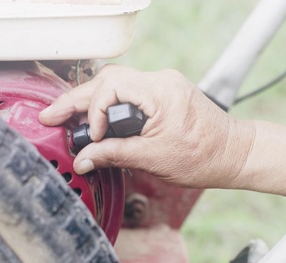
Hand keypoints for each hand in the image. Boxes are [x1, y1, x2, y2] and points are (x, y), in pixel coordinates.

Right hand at [39, 64, 253, 188]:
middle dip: (77, 99)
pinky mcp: (164, 94)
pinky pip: (129, 93)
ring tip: (68, 118)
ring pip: (116, 84)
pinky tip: (96, 120)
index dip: (94, 112)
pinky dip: (109, 106)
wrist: (234, 154)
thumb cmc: (205, 157)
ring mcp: (163, 85)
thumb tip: (83, 159)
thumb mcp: (155, 159)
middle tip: (51, 115)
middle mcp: (161, 81)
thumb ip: (115, 155)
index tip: (93, 137)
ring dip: (91, 102)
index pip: (112, 87)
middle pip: (108, 80)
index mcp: (161, 92)